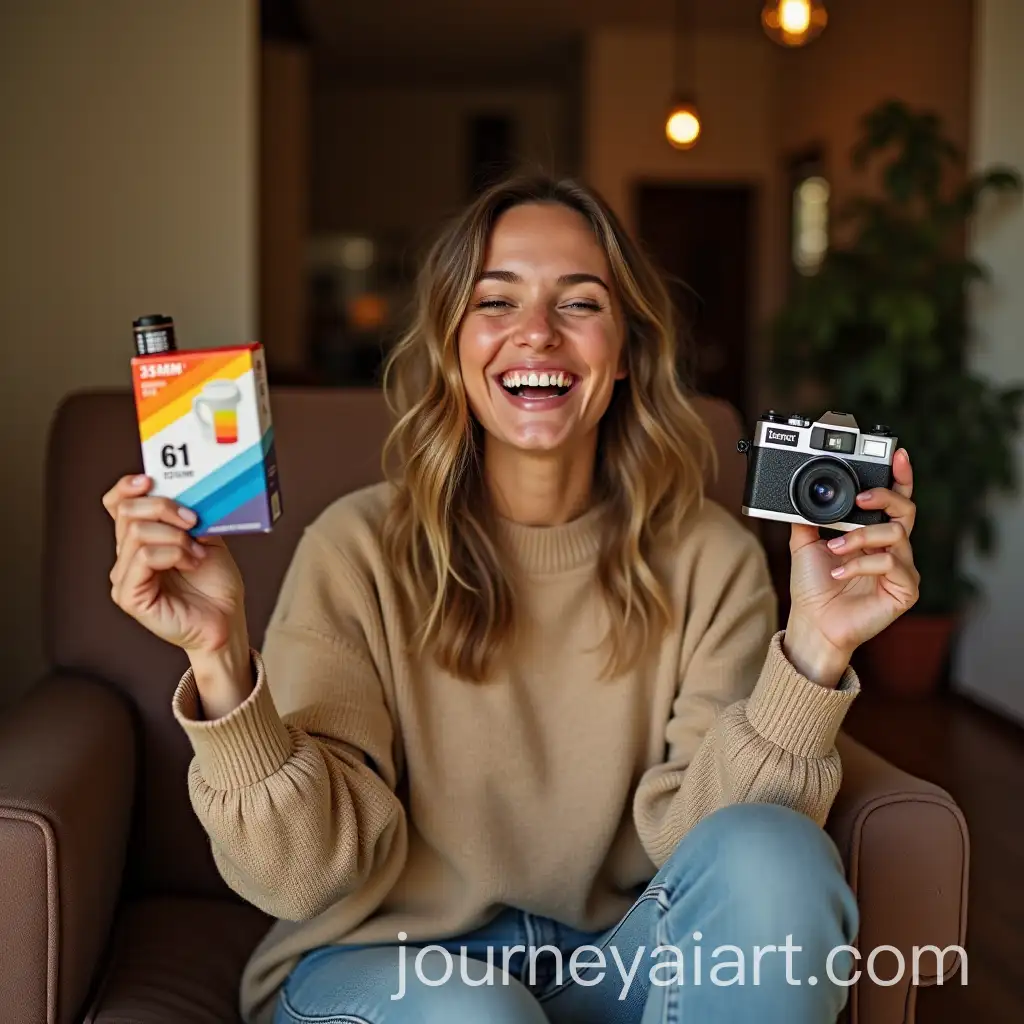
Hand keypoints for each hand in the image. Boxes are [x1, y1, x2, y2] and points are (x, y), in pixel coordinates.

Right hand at [104, 475, 252, 715]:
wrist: (227, 619)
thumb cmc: (216, 584)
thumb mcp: (206, 537)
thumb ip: (189, 515)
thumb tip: (187, 489)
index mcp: (141, 539)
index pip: (117, 504)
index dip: (127, 487)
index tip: (151, 479)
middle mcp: (127, 556)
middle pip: (128, 512)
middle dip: (164, 508)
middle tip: (193, 521)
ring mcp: (125, 577)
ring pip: (138, 533)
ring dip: (176, 537)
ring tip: (197, 553)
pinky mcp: (129, 596)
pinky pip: (143, 558)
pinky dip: (173, 553)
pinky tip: (191, 563)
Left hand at [785, 448, 919, 685]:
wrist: (812, 623)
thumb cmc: (813, 588)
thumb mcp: (804, 545)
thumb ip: (807, 518)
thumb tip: (800, 493)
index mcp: (873, 534)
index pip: (895, 500)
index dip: (901, 476)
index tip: (897, 454)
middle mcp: (892, 549)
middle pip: (906, 510)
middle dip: (885, 497)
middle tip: (860, 499)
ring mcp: (901, 569)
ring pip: (896, 535)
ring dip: (861, 537)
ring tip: (834, 548)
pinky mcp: (905, 590)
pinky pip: (892, 566)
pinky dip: (862, 564)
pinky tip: (841, 572)